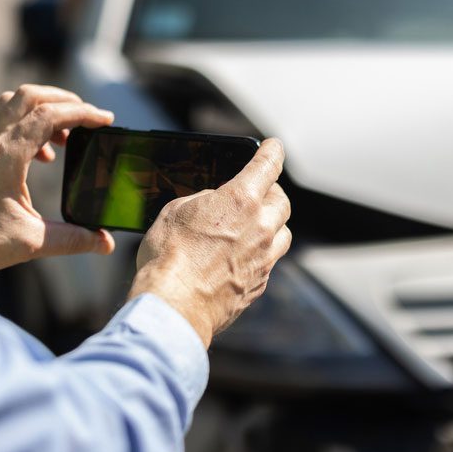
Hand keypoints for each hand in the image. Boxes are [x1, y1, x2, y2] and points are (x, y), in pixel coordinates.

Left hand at [0, 85, 116, 276]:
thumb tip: (105, 243)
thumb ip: (72, 240)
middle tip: (89, 118)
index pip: (50, 115)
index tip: (106, 120)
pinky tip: (41, 154)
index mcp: (7, 156)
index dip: (83, 113)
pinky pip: (5, 119)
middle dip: (66, 100)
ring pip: (15, 102)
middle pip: (31, 95)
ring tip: (66, 134)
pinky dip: (29, 122)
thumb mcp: (30, 243)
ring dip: (45, 107)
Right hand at [129, 139, 291, 348]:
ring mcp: (264, 258)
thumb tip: (214, 202)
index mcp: (241, 200)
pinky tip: (242, 256)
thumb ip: (204, 200)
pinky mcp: (259, 284)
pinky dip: (262, 253)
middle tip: (257, 192)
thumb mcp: (177, 211)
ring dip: (273, 224)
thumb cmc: (169, 256)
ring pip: (283, 232)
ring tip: (255, 226)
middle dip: (271, 192)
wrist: (174, 305)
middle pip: (282, 200)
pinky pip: (270, 261)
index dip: (272, 151)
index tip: (274, 146)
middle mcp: (261, 227)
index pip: (268, 165)